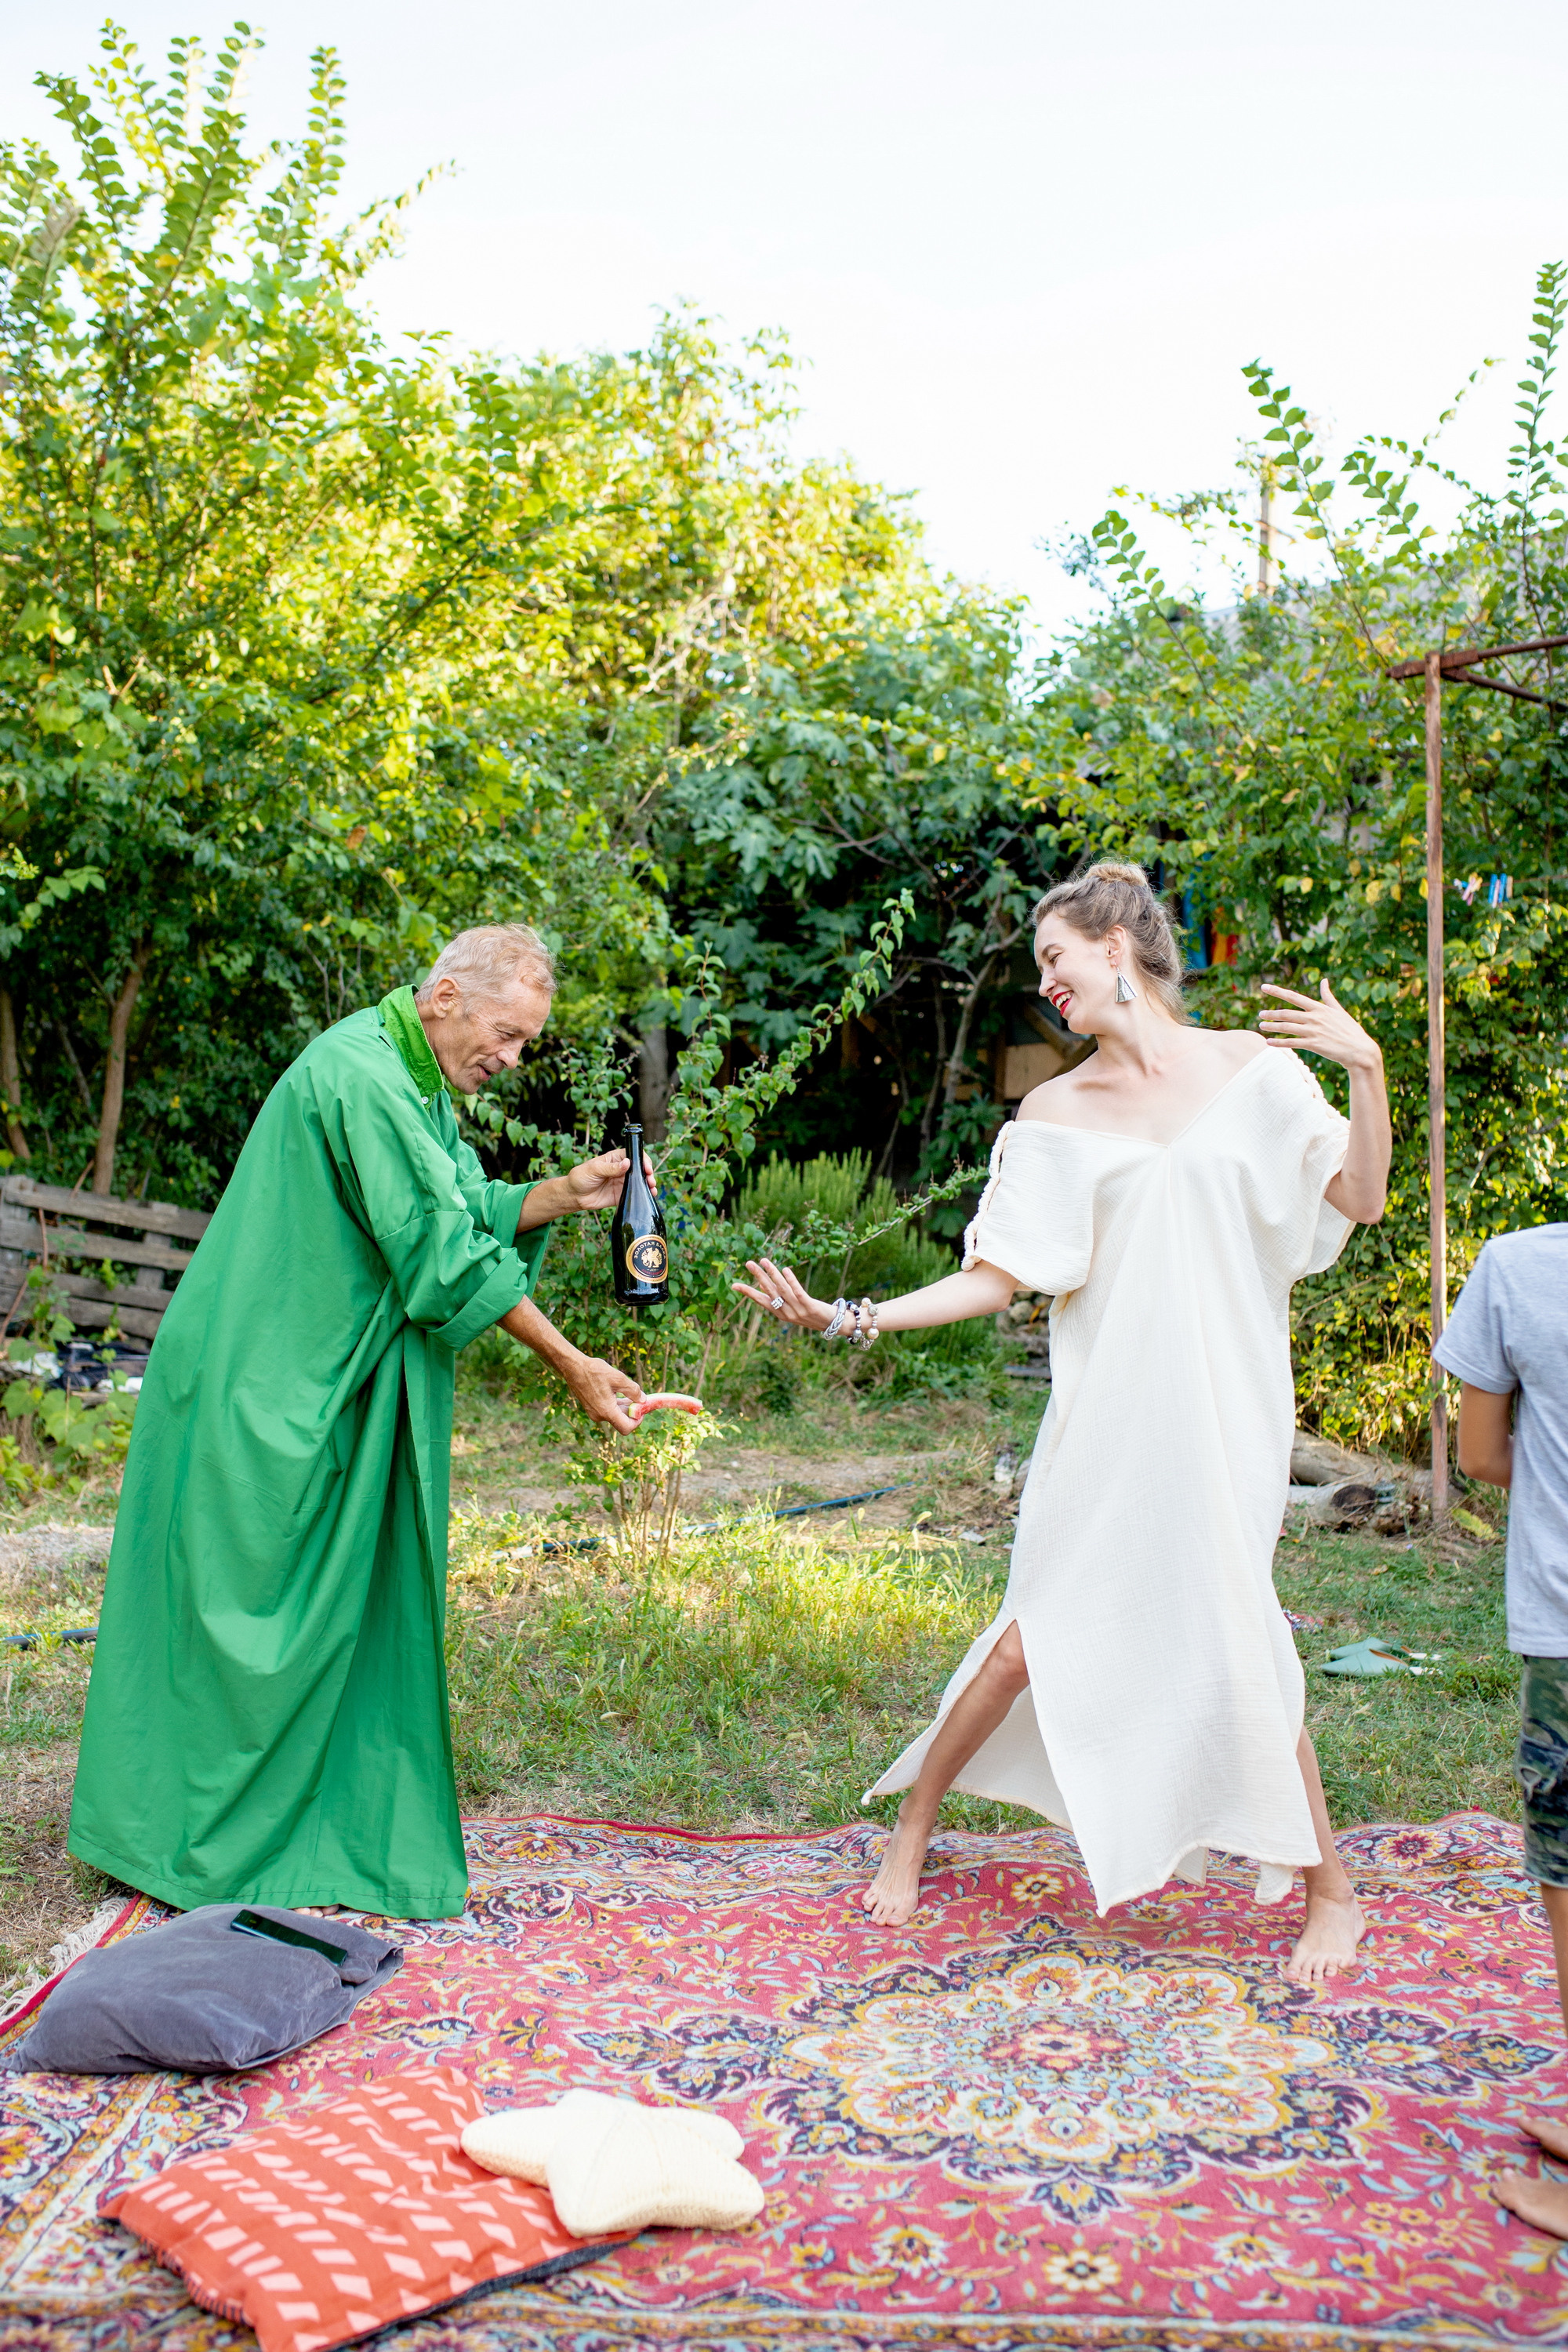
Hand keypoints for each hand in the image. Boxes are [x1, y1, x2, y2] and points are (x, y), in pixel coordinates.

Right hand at [560, 1351, 643, 1433]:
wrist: (573, 1367)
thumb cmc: (594, 1371)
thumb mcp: (618, 1378)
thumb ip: (633, 1390)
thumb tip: (643, 1399)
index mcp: (606, 1411)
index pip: (626, 1427)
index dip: (638, 1421)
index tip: (643, 1408)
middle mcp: (599, 1416)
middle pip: (622, 1421)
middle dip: (633, 1411)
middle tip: (643, 1399)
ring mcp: (594, 1413)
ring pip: (615, 1415)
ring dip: (625, 1407)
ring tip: (632, 1393)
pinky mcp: (591, 1408)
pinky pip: (608, 1410)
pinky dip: (617, 1404)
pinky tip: (620, 1392)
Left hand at [562, 1146, 657, 1213]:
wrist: (574, 1195)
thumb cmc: (581, 1177)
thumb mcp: (594, 1169)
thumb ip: (610, 1168)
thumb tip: (627, 1163)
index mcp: (615, 1158)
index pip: (633, 1155)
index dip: (643, 1160)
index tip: (646, 1167)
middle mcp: (621, 1169)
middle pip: (640, 1168)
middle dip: (648, 1173)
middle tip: (650, 1179)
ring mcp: (622, 1182)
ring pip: (640, 1181)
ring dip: (648, 1183)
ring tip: (651, 1188)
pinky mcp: (621, 1194)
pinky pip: (635, 1194)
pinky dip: (643, 1195)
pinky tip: (649, 1196)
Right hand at [732, 1256, 833, 1330]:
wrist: (834, 1325)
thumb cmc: (812, 1314)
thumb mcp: (793, 1309)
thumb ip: (780, 1299)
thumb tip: (764, 1285)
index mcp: (780, 1314)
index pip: (761, 1301)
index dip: (748, 1292)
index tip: (734, 1285)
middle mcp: (786, 1313)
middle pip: (770, 1292)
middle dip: (759, 1277)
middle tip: (749, 1263)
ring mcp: (798, 1311)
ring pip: (782, 1290)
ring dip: (773, 1274)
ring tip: (764, 1261)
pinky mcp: (809, 1307)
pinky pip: (798, 1292)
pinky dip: (791, 1281)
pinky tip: (786, 1269)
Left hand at [1259, 979, 1381, 1073]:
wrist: (1360, 1050)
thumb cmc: (1350, 1030)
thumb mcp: (1339, 1010)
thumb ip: (1328, 996)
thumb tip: (1324, 980)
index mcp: (1319, 1008)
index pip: (1294, 997)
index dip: (1277, 991)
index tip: (1264, 987)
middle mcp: (1315, 1018)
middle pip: (1287, 1013)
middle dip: (1272, 1013)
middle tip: (1261, 1014)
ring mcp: (1314, 1031)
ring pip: (1287, 1027)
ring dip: (1272, 1026)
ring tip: (1261, 1026)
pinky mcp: (1314, 1045)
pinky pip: (1292, 1043)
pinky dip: (1279, 1042)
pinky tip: (1268, 1042)